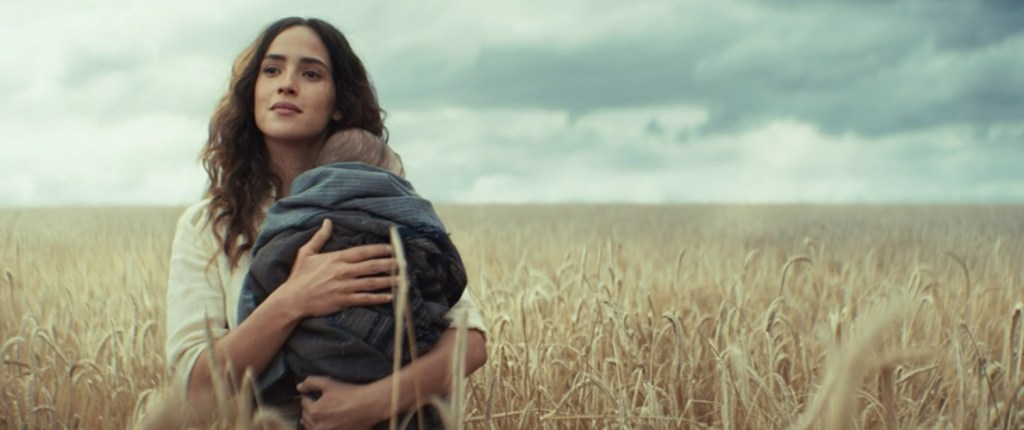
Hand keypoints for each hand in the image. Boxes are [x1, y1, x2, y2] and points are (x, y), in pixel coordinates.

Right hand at [276, 218, 396, 317]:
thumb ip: (319, 237)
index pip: (363, 252)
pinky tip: (391, 297)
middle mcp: (344, 271)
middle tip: (404, 263)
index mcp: (337, 258)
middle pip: (373, 266)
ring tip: (403, 279)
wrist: (292, 300)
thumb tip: (327, 221)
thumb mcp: (307, 253)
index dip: (380, 249)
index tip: (393, 248)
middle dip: (391, 264)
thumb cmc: (299, 277)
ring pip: (373, 282)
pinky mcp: (344, 301)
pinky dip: (379, 298)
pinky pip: (366, 299)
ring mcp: (345, 287)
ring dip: (390, 281)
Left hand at [297, 376, 386, 429]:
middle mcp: (318, 426)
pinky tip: (330, 422)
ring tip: (325, 413)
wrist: (369, 406)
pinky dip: (322, 427)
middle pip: (305, 416)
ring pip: (311, 427)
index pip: (303, 402)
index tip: (319, 395)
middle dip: (310, 409)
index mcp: (315, 412)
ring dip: (314, 420)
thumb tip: (299, 387)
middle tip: (322, 403)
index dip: (310, 396)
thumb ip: (311, 382)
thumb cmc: (350, 393)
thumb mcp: (329, 382)